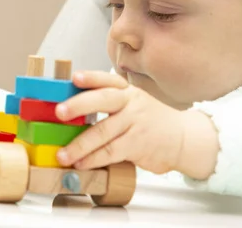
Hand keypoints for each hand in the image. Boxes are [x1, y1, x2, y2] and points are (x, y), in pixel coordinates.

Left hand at [54, 71, 185, 173]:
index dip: (90, 77)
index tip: (74, 77)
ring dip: (79, 145)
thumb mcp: (132, 103)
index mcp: (126, 90)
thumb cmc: (148, 120)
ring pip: (103, 132)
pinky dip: (93, 159)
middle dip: (78, 105)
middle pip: (103, 99)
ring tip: (63, 154)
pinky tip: (81, 163)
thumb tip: (70, 109)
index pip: (106, 80)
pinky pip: (111, 151)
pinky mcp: (139, 144)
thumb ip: (108, 103)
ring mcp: (136, 122)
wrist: (182, 138)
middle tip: (59, 112)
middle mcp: (131, 102)